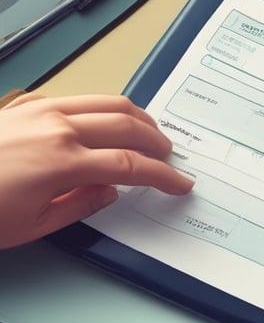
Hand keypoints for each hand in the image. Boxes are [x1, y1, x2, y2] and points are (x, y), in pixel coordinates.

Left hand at [0, 93, 193, 247]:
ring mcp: (41, 110)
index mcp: (62, 161)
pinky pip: (79, 98)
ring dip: (136, 116)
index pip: (131, 166)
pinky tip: (105, 121)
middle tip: (168, 156)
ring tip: (147, 132)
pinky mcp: (26, 105)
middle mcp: (56, 128)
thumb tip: (108, 192)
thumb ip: (81, 206)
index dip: (162, 176)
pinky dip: (103, 108)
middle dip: (156, 141)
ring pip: (107, 101)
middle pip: (127, 124)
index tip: (179, 183)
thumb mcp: (33, 224)